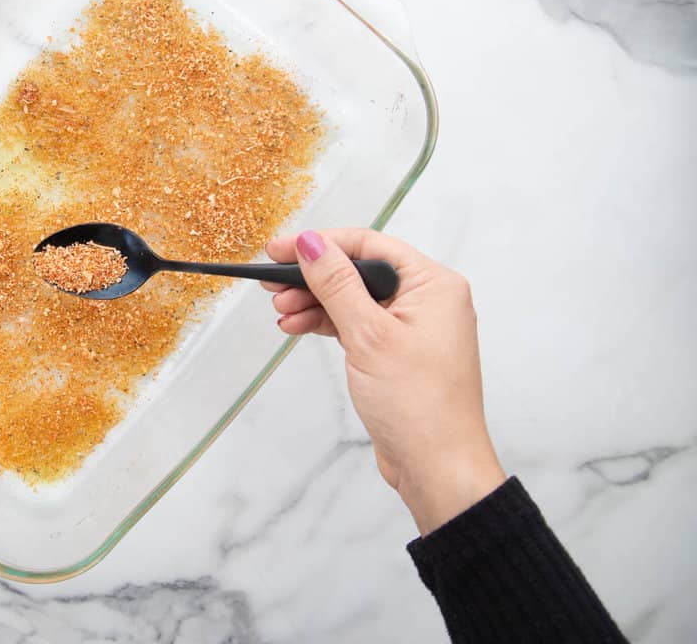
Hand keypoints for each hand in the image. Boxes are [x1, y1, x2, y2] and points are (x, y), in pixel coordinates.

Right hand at [264, 228, 505, 534]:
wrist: (437, 466)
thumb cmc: (419, 404)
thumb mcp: (368, 335)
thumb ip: (336, 284)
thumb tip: (311, 243)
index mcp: (434, 284)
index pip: (369, 244)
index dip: (321, 243)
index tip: (279, 248)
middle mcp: (427, 300)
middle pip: (358, 270)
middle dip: (312, 277)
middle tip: (271, 282)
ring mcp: (412, 327)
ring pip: (353, 299)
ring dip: (314, 302)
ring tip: (280, 311)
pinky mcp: (396, 351)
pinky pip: (356, 324)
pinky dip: (326, 324)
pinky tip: (297, 326)